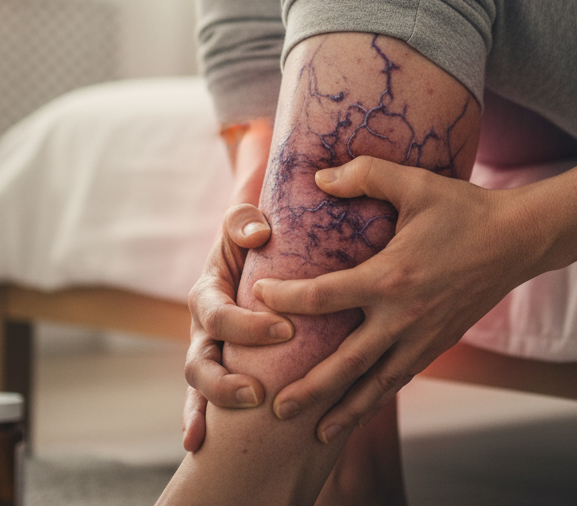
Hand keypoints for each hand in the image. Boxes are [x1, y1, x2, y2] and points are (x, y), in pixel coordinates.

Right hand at [182, 120, 294, 452]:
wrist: (255, 240)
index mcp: (208, 291)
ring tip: (245, 419)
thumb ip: (244, 221)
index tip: (286, 330)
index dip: (247, 327)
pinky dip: (202, 420)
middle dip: (225, 382)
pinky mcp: (226, 363)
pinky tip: (200, 446)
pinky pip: (209, 398)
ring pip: (200, 386)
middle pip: (200, 362)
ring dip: (218, 406)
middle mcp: (203, 326)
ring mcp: (211, 348)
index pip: (219, 315)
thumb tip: (259, 234)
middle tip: (257, 392)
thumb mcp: (245, 219)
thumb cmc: (254, 229)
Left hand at [254, 156, 542, 444]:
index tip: (260, 297)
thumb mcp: (415, 182)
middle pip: (347, 362)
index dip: (287, 298)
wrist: (517, 239)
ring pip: (377, 383)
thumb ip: (366, 174)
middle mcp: (404, 316)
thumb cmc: (463, 209)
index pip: (325, 295)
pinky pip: (402, 377)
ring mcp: (424, 336)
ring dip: (345, 410)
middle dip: (310, 387)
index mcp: (391, 277)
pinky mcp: (439, 343)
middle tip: (275, 407)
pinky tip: (362, 408)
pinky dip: (378, 398)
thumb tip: (320, 177)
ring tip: (315, 434)